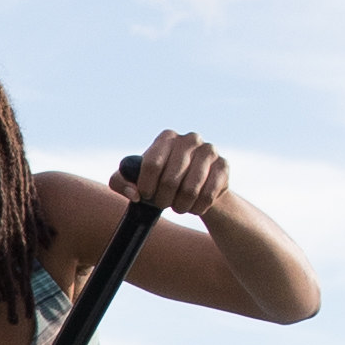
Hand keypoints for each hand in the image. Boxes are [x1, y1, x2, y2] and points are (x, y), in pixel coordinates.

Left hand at [109, 129, 233, 216]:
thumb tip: (134, 192)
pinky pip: (208, 195)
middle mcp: (190, 139)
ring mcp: (209, 151)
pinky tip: (194, 205)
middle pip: (170, 180)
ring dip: (181, 205)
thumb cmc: (159, 182)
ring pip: (190, 190)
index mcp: (166, 137)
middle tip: (163, 203)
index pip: (151, 164)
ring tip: (178, 205)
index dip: (147, 186)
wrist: (195, 189)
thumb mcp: (134, 181)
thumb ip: (120, 182)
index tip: (146, 195)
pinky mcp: (223, 166)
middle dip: (163, 199)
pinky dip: (198, 207)